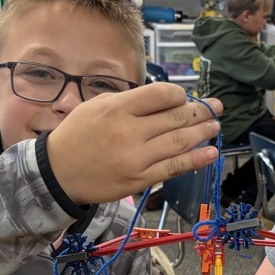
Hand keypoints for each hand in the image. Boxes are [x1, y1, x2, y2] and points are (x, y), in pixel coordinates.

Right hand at [46, 84, 221, 204]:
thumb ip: (130, 102)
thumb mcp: (96, 106)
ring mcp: (136, 158)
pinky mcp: (141, 179)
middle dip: (200, 112)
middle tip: (216, 108)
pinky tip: (211, 153)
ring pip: (179, 142)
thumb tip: (165, 100)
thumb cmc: (78, 136)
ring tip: (216, 127)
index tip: (185, 97)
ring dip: (202, 133)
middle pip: (175, 118)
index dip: (179, 95)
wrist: (58, 173)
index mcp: (118, 109)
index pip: (161, 95)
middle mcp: (129, 132)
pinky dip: (196, 160)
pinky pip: (174, 167)